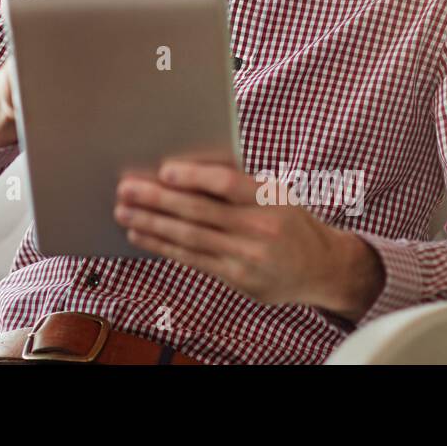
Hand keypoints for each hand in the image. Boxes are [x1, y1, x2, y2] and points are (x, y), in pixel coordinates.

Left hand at [113, 160, 383, 321]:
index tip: (164, 170)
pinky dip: (163, 246)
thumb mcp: (276, 192)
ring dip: (152, 224)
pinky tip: (141, 236)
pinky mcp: (238, 279)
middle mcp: (260, 228)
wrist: (323, 267)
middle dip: (158, 200)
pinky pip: (193, 259)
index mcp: (270, 198)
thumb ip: (237, 181)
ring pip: (190, 237)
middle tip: (126, 189)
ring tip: (123, 212)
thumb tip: (184, 166)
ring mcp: (248, 257)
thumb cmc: (289, 220)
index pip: (229, 184)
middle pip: (200, 211)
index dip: (195, 176)